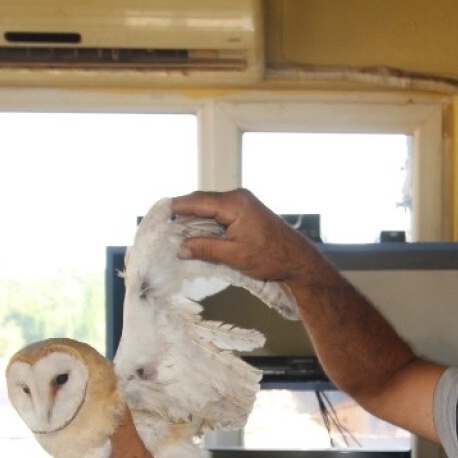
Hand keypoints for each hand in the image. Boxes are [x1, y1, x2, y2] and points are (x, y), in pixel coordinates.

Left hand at [73, 408, 174, 457]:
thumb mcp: (130, 451)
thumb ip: (121, 426)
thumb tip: (113, 397)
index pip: (70, 443)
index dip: (75, 425)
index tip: (79, 406)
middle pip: (86, 451)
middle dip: (94, 433)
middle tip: (100, 412)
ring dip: (108, 446)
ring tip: (115, 426)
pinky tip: (129, 450)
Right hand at [172, 189, 323, 283]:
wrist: (298, 260)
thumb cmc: (270, 258)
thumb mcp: (234, 256)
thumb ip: (206, 248)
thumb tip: (181, 248)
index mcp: (234, 204)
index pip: (197, 201)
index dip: (176, 207)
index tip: (159, 214)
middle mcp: (238, 197)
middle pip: (202, 201)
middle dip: (183, 213)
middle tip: (164, 226)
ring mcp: (243, 201)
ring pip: (210, 205)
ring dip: (195, 217)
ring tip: (177, 230)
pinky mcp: (246, 209)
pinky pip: (220, 210)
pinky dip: (207, 219)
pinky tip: (198, 231)